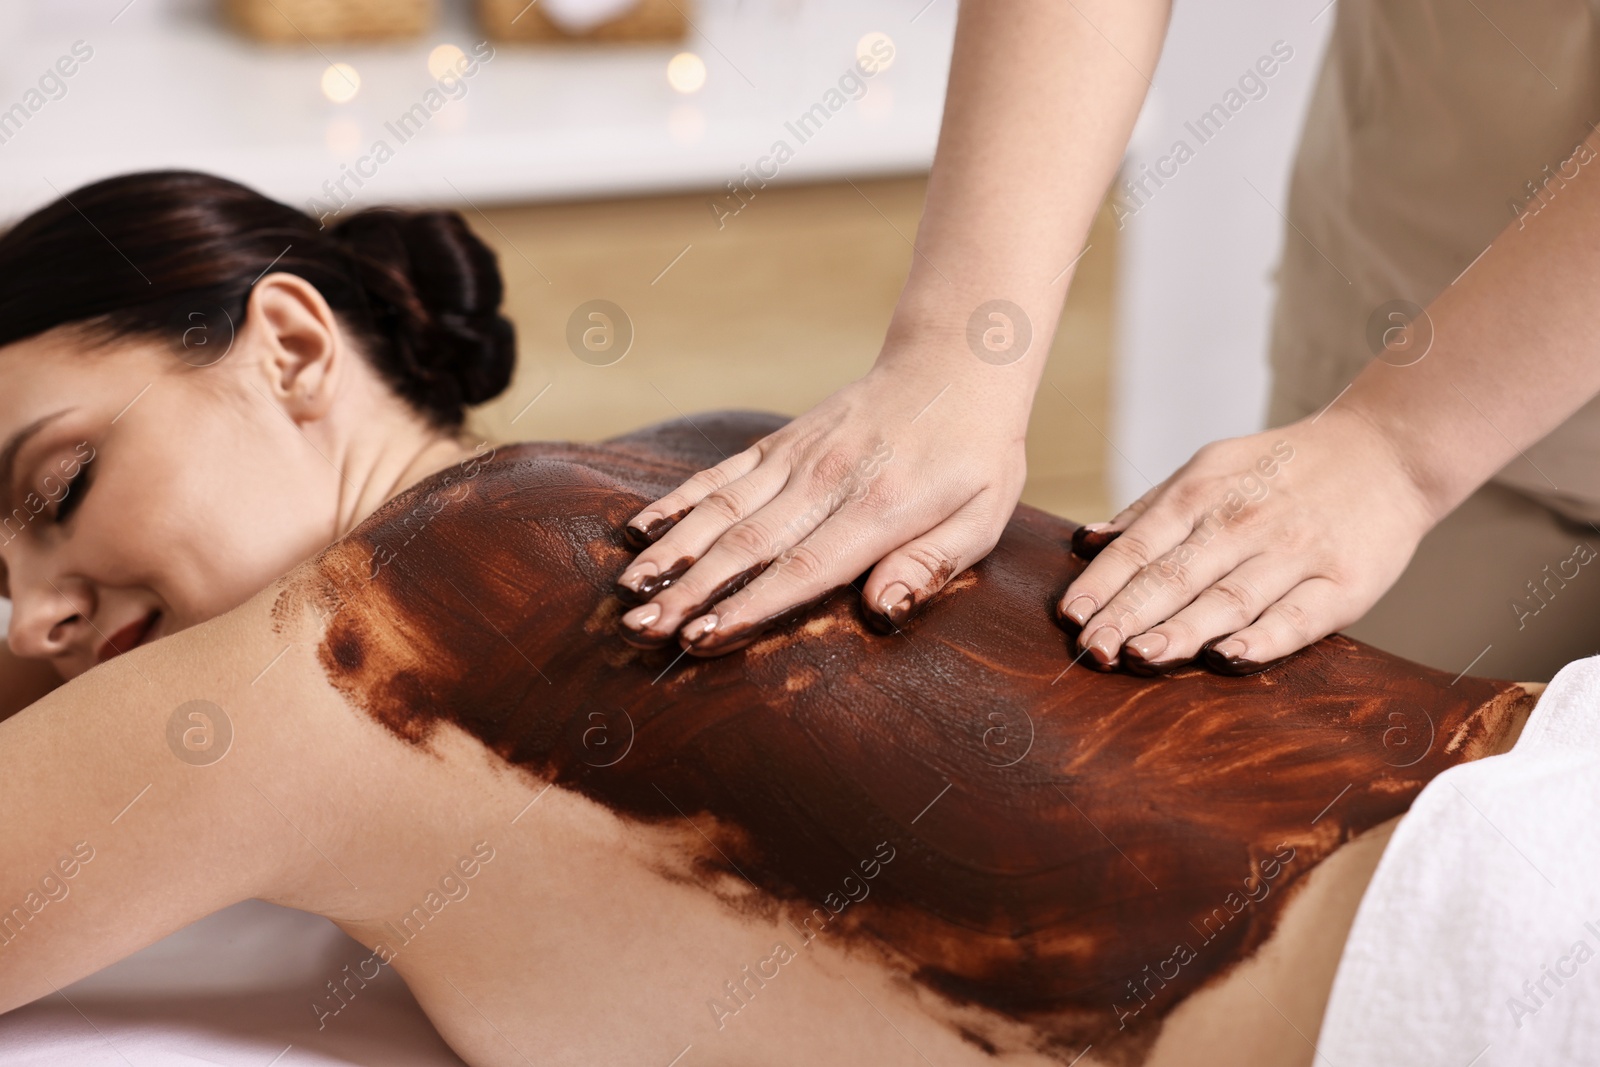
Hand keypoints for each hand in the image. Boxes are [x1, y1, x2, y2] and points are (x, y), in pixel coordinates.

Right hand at [612, 367, 1028, 654]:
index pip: (804, 567)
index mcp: (879, 507)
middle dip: (689, 592)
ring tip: (628, 593)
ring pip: (721, 509)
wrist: (953, 365)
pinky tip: (639, 531)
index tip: (702, 638)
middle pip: (747, 544)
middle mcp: (827, 480)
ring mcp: (797, 457)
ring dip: (671, 554)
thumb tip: (882, 611)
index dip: (750, 606)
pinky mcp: (780, 443)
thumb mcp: (981, 517)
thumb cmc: (973, 457)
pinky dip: (677, 502)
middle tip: (641, 632)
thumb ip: (931, 564)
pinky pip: (720, 474)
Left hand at [1058, 408, 1438, 673]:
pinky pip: (1298, 616)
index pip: (1142, 544)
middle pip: (1177, 575)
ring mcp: (1296, 553)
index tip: (1071, 617)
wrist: (1387, 451)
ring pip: (1229, 598)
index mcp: (1205, 492)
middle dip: (1128, 614)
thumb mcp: (1211, 467)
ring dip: (1183, 630)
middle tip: (1092, 649)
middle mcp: (1245, 521)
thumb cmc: (1284, 468)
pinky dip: (1263, 638)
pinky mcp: (1344, 584)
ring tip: (1141, 655)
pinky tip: (1228, 657)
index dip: (1104, 582)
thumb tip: (1086, 540)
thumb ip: (1150, 509)